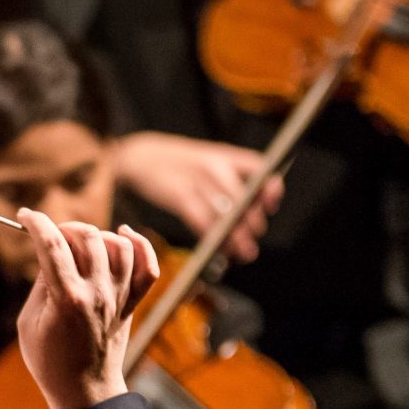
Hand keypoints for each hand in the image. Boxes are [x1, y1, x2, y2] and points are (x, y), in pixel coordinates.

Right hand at [15, 210, 157, 408]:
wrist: (85, 392)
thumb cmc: (50, 362)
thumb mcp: (29, 323)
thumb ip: (40, 285)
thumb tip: (49, 252)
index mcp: (67, 299)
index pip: (52, 245)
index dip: (36, 223)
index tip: (25, 217)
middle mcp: (98, 294)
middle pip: (88, 237)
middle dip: (65, 227)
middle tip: (52, 236)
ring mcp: (119, 299)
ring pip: (119, 245)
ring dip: (97, 235)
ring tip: (80, 244)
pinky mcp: (132, 305)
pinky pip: (147, 267)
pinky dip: (139, 245)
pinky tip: (123, 235)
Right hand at [107, 133, 277, 262]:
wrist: (137, 157)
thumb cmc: (176, 165)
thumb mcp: (206, 160)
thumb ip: (230, 179)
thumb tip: (253, 211)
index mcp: (224, 155)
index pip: (259, 168)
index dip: (270, 188)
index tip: (271, 205)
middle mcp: (215, 166)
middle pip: (244, 199)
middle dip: (252, 224)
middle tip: (252, 243)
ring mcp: (197, 180)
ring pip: (226, 215)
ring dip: (237, 238)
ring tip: (243, 253)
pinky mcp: (179, 196)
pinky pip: (204, 222)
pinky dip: (213, 238)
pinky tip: (218, 248)